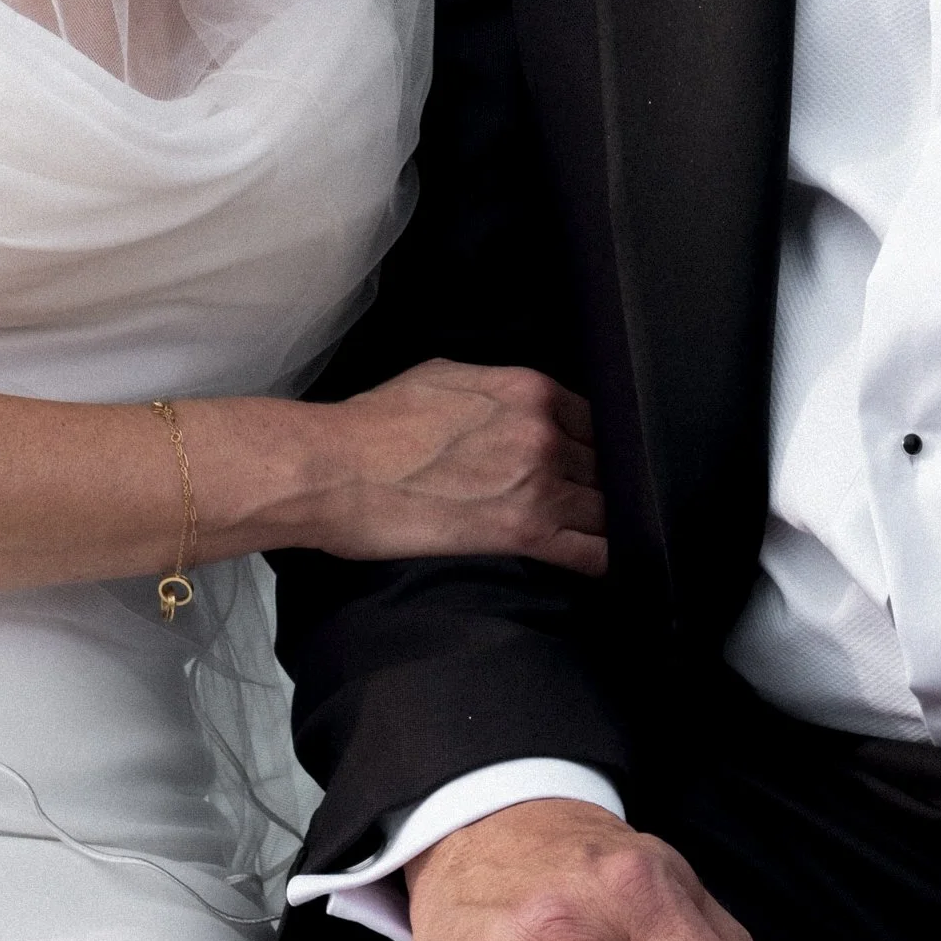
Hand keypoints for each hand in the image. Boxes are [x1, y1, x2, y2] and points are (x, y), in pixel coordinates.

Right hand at [307, 362, 605, 574]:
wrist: (335, 468)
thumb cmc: (375, 422)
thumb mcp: (447, 376)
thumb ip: (499, 392)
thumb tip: (515, 407)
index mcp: (529, 390)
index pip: (595, 421)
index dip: (591, 447)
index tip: (583, 466)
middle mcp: (544, 431)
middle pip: (605, 464)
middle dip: (597, 484)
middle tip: (584, 505)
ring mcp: (539, 482)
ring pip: (606, 508)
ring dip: (600, 522)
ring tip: (590, 536)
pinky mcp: (523, 532)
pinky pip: (592, 552)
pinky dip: (601, 560)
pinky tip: (598, 564)